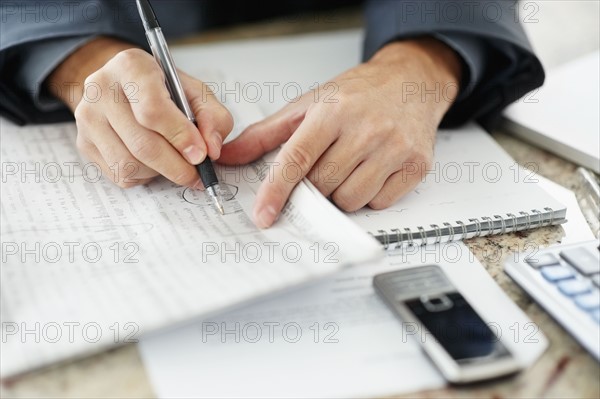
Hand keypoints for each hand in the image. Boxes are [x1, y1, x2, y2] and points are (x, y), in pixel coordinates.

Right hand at [47, 37, 232, 187]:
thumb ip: (212, 117)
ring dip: (160, 172)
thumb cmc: (165, 90)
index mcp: (131, 66)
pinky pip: (120, 175)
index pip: (152, 109)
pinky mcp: (84, 143)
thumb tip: (211, 149)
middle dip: (177, 166)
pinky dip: (144, 176)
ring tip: (173, 161)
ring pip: (130, 165)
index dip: (180, 136)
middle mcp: (101, 88)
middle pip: (142, 144)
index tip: (201, 154)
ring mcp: (88, 117)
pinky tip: (152, 162)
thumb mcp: (195, 93)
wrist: (126, 88)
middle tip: (197, 174)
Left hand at [219, 37, 461, 227]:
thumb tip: (228, 156)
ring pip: (350, 200)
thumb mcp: (308, 105)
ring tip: (350, 164)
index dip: (276, 190)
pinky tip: (372, 170)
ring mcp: (395, 149)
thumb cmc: (357, 94)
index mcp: (334, 111)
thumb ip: (265, 134)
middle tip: (323, 165)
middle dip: (314, 185)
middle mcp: (367, 130)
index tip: (263, 214)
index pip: (297, 159)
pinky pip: (379, 203)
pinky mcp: (416, 166)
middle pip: (322, 185)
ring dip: (341, 193)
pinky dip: (369, 195)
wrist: (411, 81)